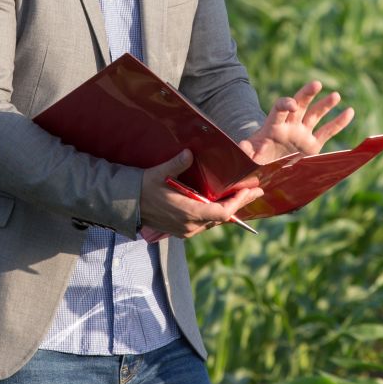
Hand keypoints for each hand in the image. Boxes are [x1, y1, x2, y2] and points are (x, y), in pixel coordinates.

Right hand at [138, 150, 263, 238]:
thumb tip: (189, 153)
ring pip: (215, 221)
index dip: (237, 202)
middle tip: (256, 191)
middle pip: (222, 217)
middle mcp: (190, 226)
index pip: (221, 212)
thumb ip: (176, 164)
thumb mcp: (159, 173)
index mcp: (187, 213)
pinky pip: (206, 223)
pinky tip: (224, 203)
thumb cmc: (143, 187)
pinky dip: (217, 212)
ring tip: (244, 196)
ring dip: (230, 209)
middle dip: (240, 203)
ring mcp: (186, 230)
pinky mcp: (182, 230)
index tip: (249, 191)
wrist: (126, 204)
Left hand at [238, 80, 354, 163]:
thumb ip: (245, 151)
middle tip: (316, 84)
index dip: (285, 104)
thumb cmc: (254, 160)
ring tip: (336, 95)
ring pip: (315, 115)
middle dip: (306, 94)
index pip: (279, 109)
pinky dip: (338, 122)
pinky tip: (350, 111)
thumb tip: (241, 147)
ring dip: (325, 105)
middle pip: (298, 105)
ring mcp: (302, 133)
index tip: (291, 105)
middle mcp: (289, 126)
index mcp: (273, 126)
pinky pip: (327, 131)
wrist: (264, 167)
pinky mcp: (312, 145)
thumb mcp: (247, 156)